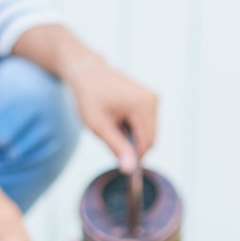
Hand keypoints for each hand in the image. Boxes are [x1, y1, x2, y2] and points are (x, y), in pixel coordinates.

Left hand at [64, 56, 157, 172]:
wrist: (86, 72)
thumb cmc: (88, 96)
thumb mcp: (98, 126)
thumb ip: (117, 147)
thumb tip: (130, 169)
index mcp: (142, 105)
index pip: (147, 143)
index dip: (134, 157)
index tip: (119, 163)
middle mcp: (153, 100)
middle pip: (149, 138)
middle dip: (131, 144)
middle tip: (108, 137)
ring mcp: (153, 98)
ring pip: (147, 132)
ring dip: (130, 135)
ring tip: (111, 124)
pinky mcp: (149, 99)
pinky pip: (144, 123)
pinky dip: (131, 126)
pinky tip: (116, 118)